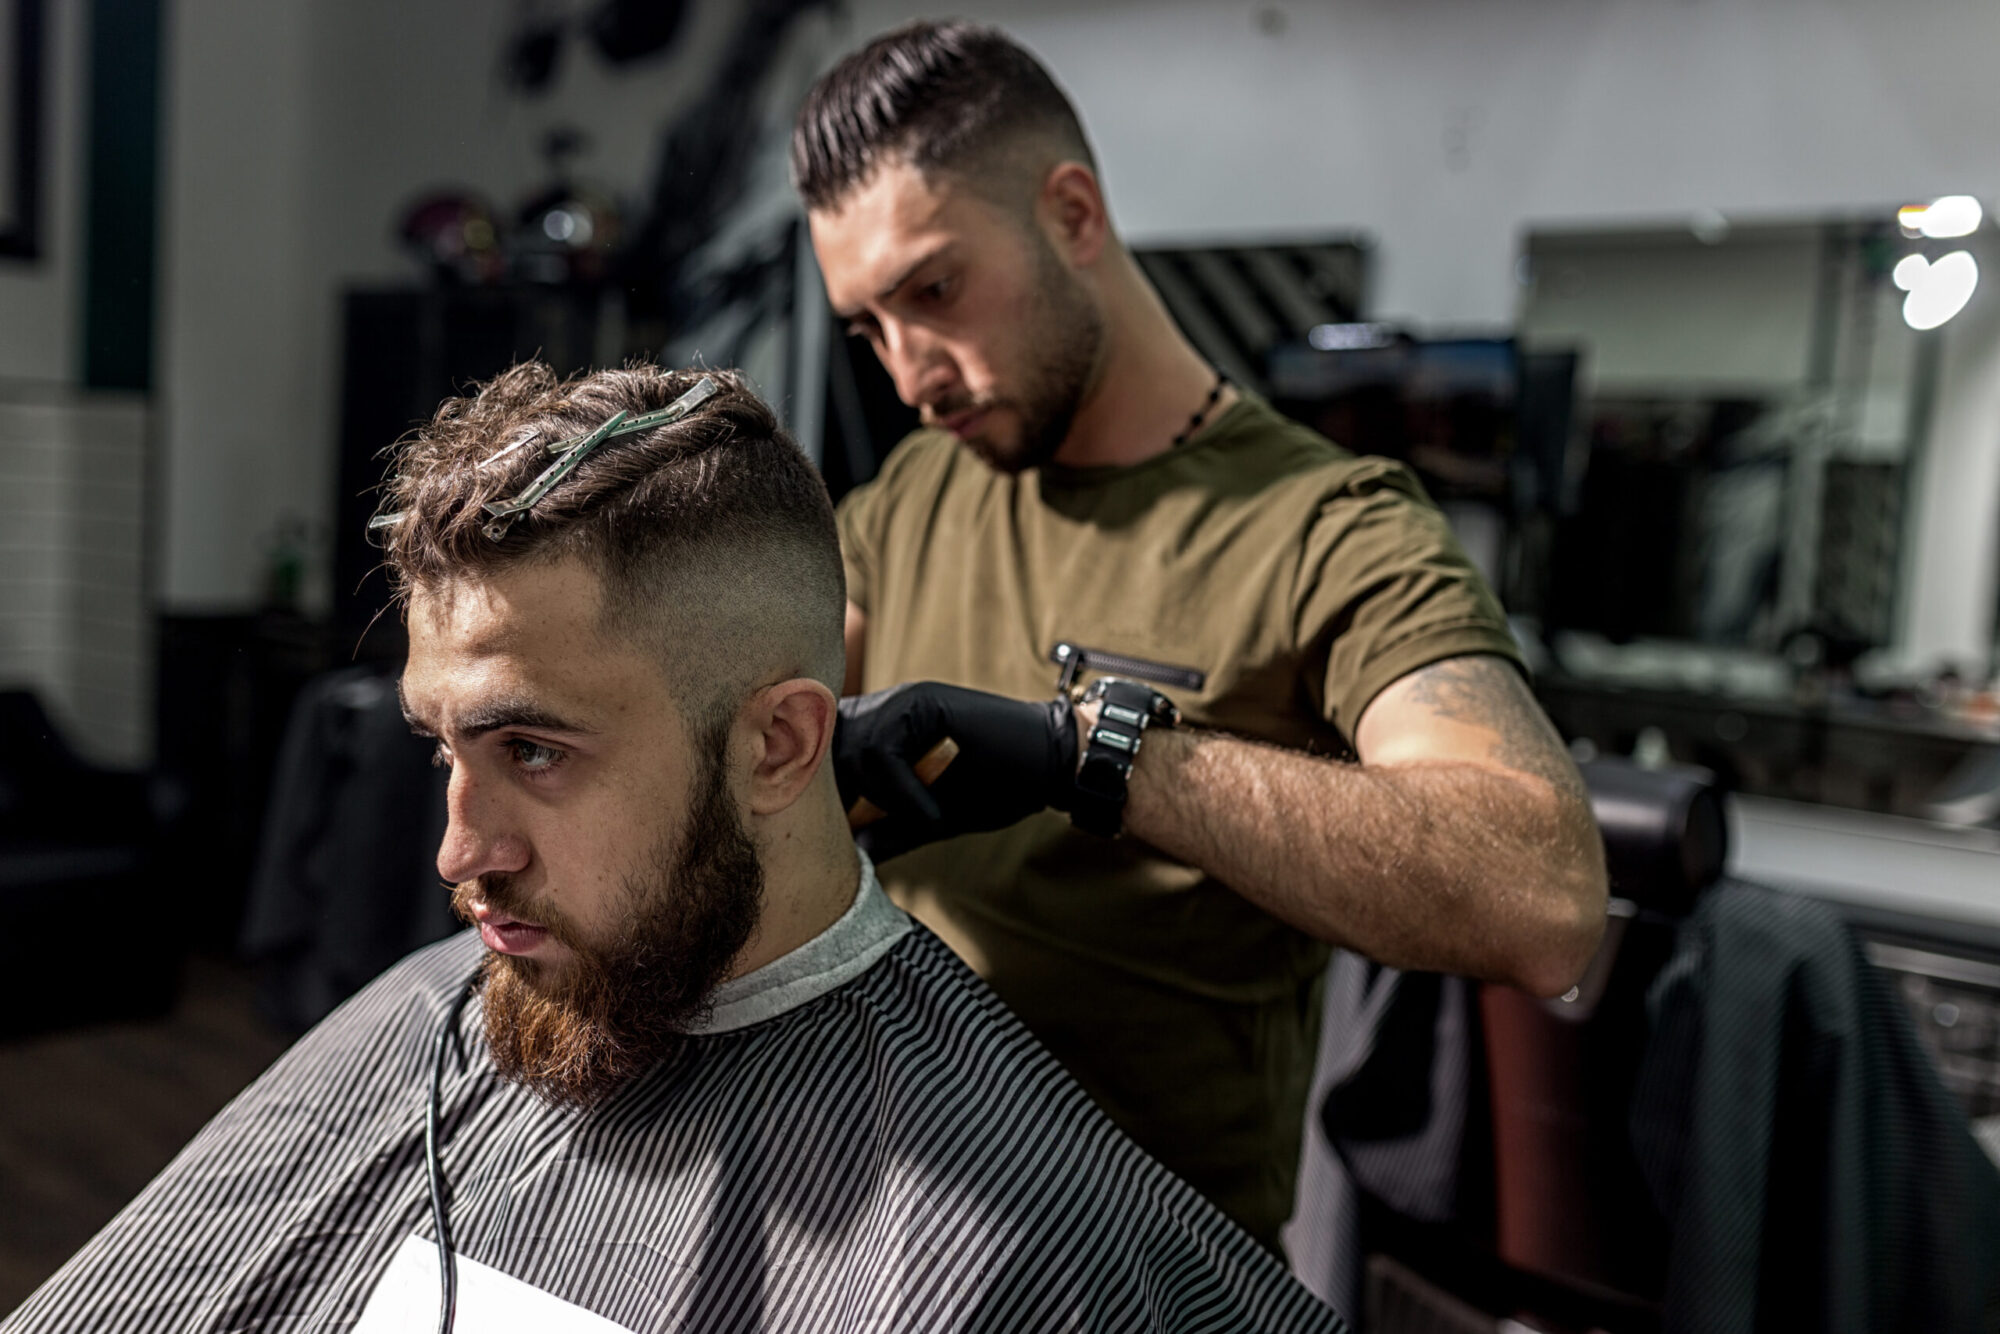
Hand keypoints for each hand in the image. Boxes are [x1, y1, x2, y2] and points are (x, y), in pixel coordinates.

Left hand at [834, 682, 1077, 861]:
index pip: (828, 752)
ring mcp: (906, 701)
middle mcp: (889, 707)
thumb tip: (853, 854)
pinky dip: (902, 792)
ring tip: (918, 820)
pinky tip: (934, 813)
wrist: (1052, 765)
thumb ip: (893, 830)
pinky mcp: (925, 703)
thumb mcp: (934, 818)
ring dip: (879, 798)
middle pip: (829, 748)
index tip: (845, 832)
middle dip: (845, 797)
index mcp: (886, 727)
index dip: (829, 792)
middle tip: (871, 831)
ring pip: (853, 750)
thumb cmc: (999, 788)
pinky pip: (884, 751)